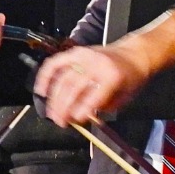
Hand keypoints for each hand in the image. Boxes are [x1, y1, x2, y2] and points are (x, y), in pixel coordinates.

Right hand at [35, 44, 149, 127]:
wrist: (133, 54)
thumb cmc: (130, 77)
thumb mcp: (125, 96)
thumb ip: (106, 107)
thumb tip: (85, 118)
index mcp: (112, 76)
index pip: (93, 95)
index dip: (82, 110)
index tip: (75, 121)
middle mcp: (96, 64)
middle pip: (74, 87)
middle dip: (64, 108)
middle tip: (60, 121)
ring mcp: (84, 56)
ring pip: (62, 79)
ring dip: (54, 99)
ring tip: (52, 113)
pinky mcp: (75, 52)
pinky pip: (55, 64)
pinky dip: (45, 77)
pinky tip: (41, 90)